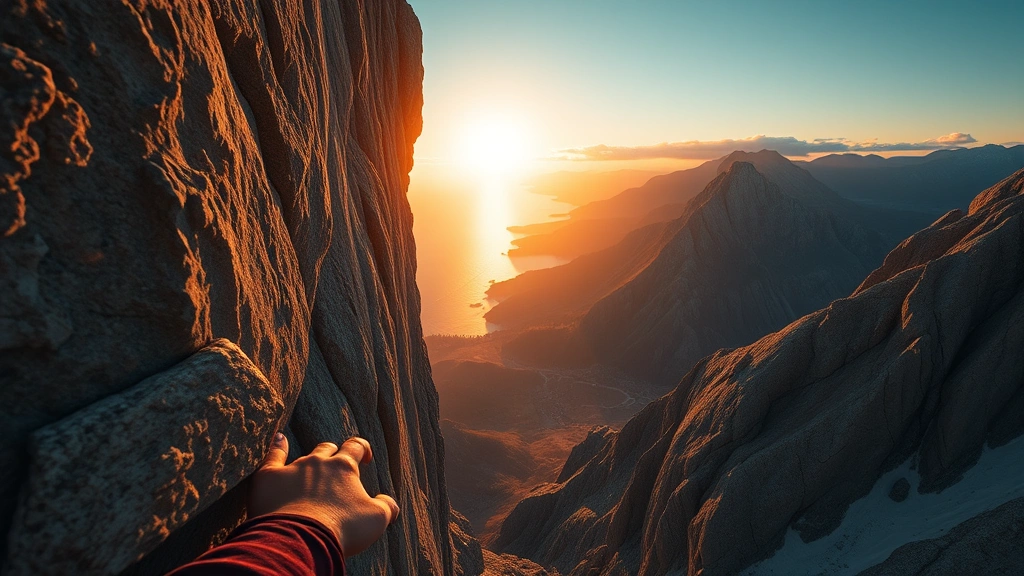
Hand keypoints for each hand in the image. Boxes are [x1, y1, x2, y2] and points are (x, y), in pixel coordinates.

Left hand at [248, 434, 399, 556]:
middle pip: (328, 449)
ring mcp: (292, 468)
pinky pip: (272, 456)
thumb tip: (389, 503)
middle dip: (334, 454)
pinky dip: (276, 447)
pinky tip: (278, 439)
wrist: (301, 538)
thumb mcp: (375, 520)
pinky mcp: (269, 478)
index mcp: (345, 467)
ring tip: (312, 462)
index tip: (365, 458)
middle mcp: (319, 462)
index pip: (356, 447)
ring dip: (310, 459)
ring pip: (304, 454)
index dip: (362, 450)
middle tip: (336, 466)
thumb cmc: (342, 529)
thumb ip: (386, 506)